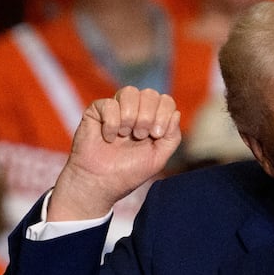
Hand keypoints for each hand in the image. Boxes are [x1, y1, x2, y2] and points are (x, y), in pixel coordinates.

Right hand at [48, 86, 182, 220]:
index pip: (166, 101)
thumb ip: (172, 137)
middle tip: (139, 136)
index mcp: (152, 120)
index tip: (156, 135)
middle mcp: (135, 110)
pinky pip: (109, 104)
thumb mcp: (158, 158)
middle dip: (147, 117)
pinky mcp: (97, 110)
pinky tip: (108, 138)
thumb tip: (176, 113)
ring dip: (130, 117)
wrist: (101, 182)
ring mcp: (116, 109)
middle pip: (150, 94)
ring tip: (124, 135)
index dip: (164, 114)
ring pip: (129, 92)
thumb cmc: (128, 172)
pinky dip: (111, 123)